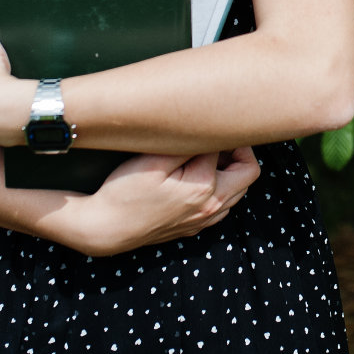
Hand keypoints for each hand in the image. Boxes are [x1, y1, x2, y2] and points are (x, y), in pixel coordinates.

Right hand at [52, 146, 261, 256]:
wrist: (105, 228)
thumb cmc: (125, 191)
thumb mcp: (153, 161)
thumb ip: (188, 145)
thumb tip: (212, 133)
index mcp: (205, 186)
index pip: (226, 148)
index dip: (215, 133)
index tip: (202, 124)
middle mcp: (212, 206)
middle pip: (248, 173)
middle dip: (237, 151)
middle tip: (213, 139)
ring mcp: (204, 220)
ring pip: (238, 192)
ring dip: (230, 172)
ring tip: (205, 157)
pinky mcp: (194, 227)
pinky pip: (222, 207)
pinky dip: (220, 189)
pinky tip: (197, 179)